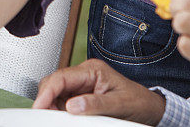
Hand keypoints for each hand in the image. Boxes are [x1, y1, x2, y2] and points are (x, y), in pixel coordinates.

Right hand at [33, 59, 164, 125]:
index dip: (47, 91)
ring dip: (52, 106)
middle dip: (46, 99)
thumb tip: (72, 106)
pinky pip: (63, 101)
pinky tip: (63, 118)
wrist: (150, 109)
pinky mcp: (81, 96)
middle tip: (45, 115)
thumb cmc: (139, 102)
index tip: (39, 106)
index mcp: (93, 70)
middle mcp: (84, 75)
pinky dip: (59, 111)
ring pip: (56, 93)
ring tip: (56, 119)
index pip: (61, 77)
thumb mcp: (119, 104)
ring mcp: (81, 85)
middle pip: (54, 83)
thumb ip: (95, 104)